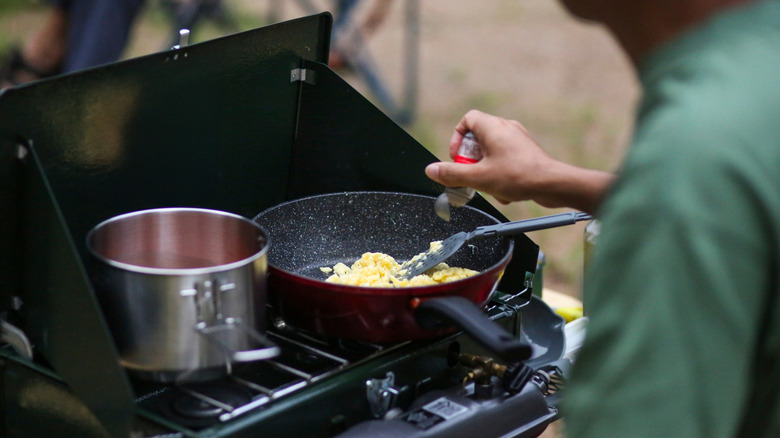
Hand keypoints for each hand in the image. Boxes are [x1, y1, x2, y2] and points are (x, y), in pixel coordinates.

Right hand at [425, 110, 613, 213]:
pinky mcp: (525, 153)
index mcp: (493, 127)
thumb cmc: (519, 176)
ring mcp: (517, 140)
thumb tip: (431, 170)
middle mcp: (506, 128)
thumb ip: (452, 174)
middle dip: (471, 161)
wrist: (553, 184)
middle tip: (471, 175)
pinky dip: (499, 175)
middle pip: (477, 139)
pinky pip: (504, 161)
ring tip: (490, 185)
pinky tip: (505, 191)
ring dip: (485, 171)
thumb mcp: (479, 177)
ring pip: (490, 153)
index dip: (457, 138)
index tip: (457, 158)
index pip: (467, 120)